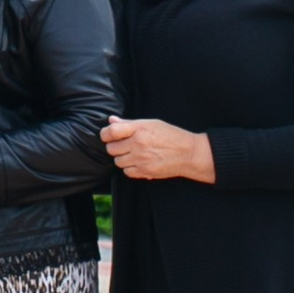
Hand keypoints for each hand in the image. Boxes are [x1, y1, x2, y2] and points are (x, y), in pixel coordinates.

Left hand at [101, 115, 215, 182]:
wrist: (188, 153)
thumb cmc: (170, 135)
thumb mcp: (151, 123)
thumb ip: (129, 123)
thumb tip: (111, 120)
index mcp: (139, 129)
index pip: (111, 131)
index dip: (105, 133)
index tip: (107, 135)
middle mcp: (138, 144)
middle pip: (111, 149)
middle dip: (114, 147)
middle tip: (123, 145)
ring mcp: (141, 159)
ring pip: (118, 161)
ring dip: (122, 158)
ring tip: (132, 153)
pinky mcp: (146, 171)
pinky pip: (127, 172)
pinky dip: (129, 168)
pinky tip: (137, 162)